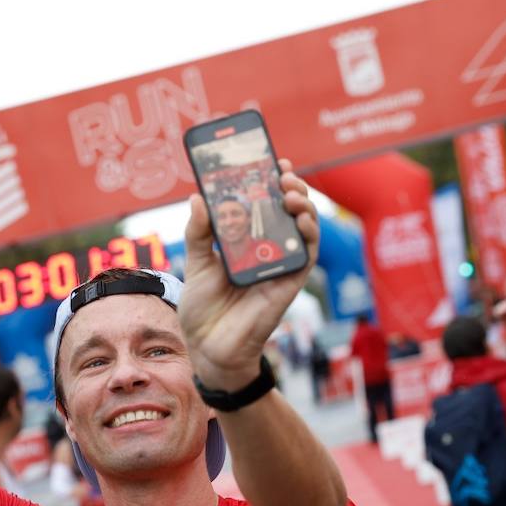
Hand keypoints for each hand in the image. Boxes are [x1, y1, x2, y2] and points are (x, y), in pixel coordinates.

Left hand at [179, 160, 319, 388]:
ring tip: (290, 192)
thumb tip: (198, 197)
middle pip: (289, 211)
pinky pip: (307, 256)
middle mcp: (267, 250)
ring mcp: (279, 266)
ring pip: (304, 229)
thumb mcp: (197, 262)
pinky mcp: (288, 284)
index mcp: (246, 242)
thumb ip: (199, 231)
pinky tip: (300, 221)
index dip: (271, 181)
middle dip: (291, 187)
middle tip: (281, 173)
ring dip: (304, 207)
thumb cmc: (203, 308)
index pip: (264, 204)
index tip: (271, 158)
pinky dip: (308, 236)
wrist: (208, 347)